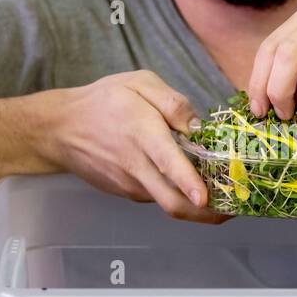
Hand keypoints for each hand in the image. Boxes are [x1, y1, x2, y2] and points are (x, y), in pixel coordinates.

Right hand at [39, 70, 229, 222]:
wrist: (60, 129)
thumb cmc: (102, 101)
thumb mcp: (138, 83)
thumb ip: (172, 101)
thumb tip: (199, 127)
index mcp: (142, 135)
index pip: (168, 164)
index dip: (189, 183)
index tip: (207, 198)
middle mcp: (137, 167)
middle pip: (173, 203)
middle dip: (208, 214)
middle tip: (236, 209)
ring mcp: (131, 185)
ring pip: (169, 204)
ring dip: (197, 206)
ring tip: (223, 194)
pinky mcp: (127, 193)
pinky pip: (158, 198)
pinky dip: (178, 196)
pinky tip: (190, 183)